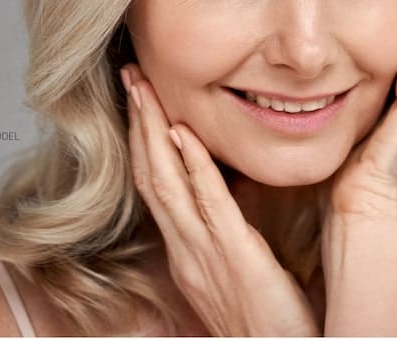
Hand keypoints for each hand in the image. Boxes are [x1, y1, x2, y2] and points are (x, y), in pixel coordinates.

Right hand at [120, 64, 318, 335]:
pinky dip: (194, 168)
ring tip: (145, 91)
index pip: (157, 185)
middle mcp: (188, 248)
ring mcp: (206, 252)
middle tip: (130, 79)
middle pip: (152, 175)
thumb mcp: (237, 269)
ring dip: (155, 133)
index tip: (142, 101)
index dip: (144, 140)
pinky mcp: (236, 257)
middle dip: (140, 123)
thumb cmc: (265, 319)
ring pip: (169, 183)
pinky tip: (184, 136)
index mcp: (189, 250)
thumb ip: (226, 233)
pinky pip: (210, 205)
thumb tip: (227, 197)